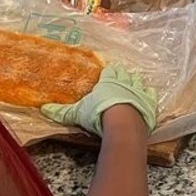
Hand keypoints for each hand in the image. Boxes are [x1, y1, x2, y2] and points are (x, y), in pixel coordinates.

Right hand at [41, 64, 158, 136]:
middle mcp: (125, 83)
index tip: (108, 71)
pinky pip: (151, 97)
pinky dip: (150, 96)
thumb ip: (63, 111)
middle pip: (125, 75)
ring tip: (136, 83)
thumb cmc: (99, 114)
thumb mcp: (78, 113)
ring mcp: (139, 93)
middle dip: (123, 75)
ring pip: (139, 83)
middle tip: (122, 75)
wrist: (123, 124)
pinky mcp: (149, 105)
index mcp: (108, 81)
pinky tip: (149, 96)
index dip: (109, 72)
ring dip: (137, 84)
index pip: (109, 71)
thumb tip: (44, 109)